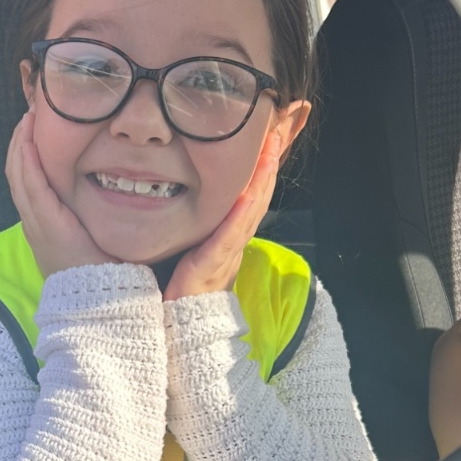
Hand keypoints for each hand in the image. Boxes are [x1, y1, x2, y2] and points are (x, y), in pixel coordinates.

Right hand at [6, 112, 109, 276]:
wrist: (96, 299)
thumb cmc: (99, 270)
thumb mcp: (88, 234)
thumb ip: (85, 214)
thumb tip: (103, 188)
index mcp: (42, 223)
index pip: (25, 180)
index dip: (25, 152)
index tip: (33, 128)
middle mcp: (33, 221)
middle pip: (16, 173)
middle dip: (20, 141)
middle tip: (29, 115)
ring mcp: (36, 224)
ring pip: (18, 177)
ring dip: (21, 145)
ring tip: (27, 120)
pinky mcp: (47, 226)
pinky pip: (32, 190)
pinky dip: (28, 165)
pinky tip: (29, 144)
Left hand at [163, 133, 281, 301]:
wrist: (184, 326)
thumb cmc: (188, 291)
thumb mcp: (199, 252)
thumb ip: (205, 231)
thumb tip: (204, 207)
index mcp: (231, 238)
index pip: (252, 198)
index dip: (263, 170)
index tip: (270, 141)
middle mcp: (234, 243)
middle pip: (258, 198)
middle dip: (268, 165)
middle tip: (276, 134)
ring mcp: (227, 254)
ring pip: (250, 212)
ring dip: (262, 180)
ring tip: (269, 152)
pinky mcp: (211, 264)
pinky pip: (229, 237)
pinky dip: (240, 215)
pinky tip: (247, 195)